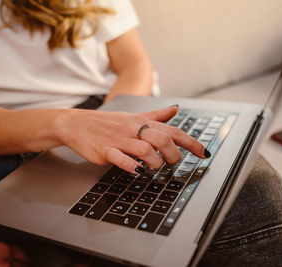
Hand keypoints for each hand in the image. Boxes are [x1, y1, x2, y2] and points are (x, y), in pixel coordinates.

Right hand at [56, 105, 209, 173]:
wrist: (77, 124)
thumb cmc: (107, 122)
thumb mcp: (133, 116)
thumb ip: (156, 115)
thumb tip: (175, 109)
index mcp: (142, 122)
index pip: (172, 130)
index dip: (191, 142)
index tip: (204, 153)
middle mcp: (133, 129)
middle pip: (162, 139)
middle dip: (173, 154)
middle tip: (173, 162)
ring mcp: (119, 140)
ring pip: (145, 149)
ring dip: (155, 162)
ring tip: (155, 167)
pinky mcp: (105, 151)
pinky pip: (121, 158)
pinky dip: (132, 166)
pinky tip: (138, 171)